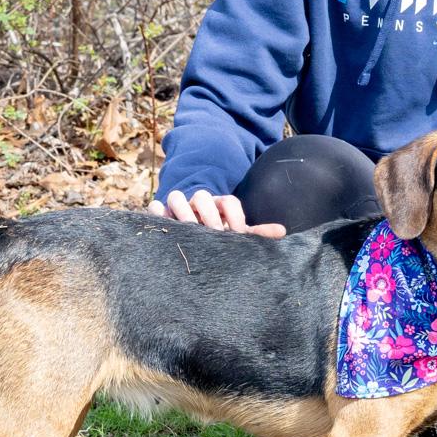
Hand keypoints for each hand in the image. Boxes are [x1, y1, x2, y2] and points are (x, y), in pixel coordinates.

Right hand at [147, 189, 285, 237]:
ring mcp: (178, 208)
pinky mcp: (160, 214)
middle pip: (202, 196)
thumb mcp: (236, 236)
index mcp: (220, 206)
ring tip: (188, 231)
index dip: (234, 216)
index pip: (229, 201)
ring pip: (176, 197)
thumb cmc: (219, 238)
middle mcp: (199, 204)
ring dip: (181, 212)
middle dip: (207, 215)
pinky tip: (164, 228)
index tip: (236, 234)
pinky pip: (154, 207)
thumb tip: (282, 232)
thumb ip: (257, 234)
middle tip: (212, 235)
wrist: (194, 239)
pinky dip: (157, 214)